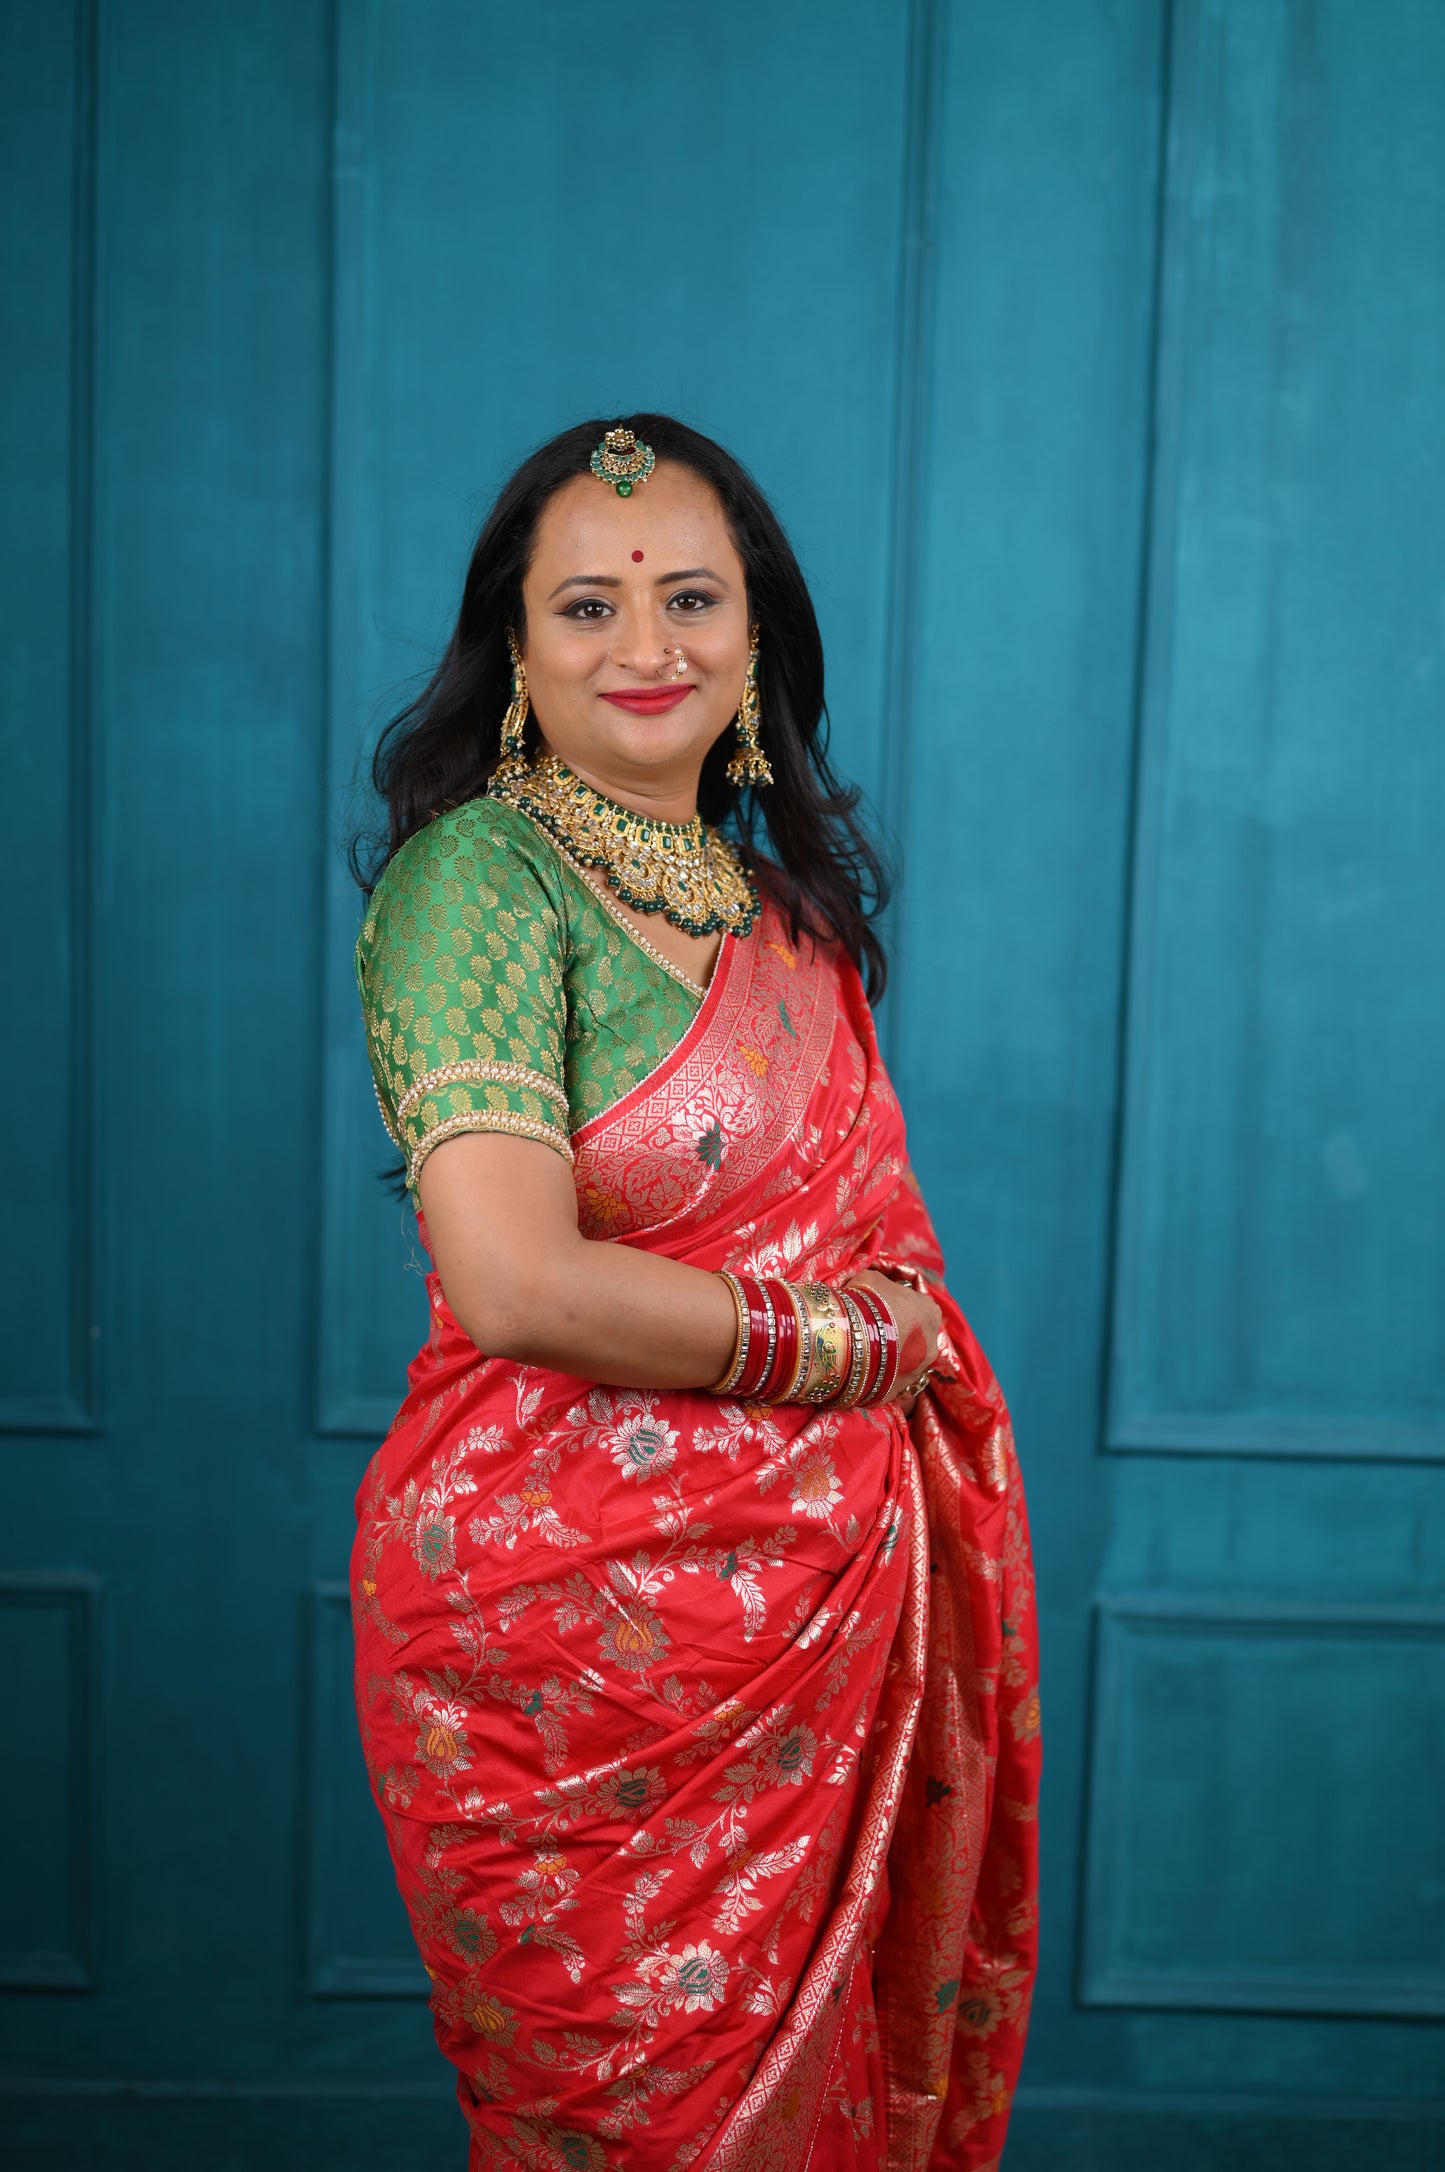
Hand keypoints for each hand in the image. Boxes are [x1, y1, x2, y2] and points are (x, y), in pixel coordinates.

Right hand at [846, 1270, 942, 1408]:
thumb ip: (881, 1284)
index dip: (897, 1308)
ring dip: (891, 1359)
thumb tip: (876, 1286)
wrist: (851, 1337)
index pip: (918, 1307)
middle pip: (915, 1338)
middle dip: (898, 1336)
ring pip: (905, 1362)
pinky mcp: (899, 1391)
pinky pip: (890, 1382)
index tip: (879, 1309)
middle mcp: (932, 1343)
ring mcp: (917, 1370)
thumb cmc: (866, 1300)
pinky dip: (880, 1377)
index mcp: (930, 1312)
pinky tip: (862, 1370)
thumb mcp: (871, 1279)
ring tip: (865, 1354)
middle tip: (872, 1332)